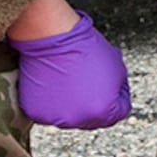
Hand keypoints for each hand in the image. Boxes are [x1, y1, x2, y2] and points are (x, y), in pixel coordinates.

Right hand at [10, 12, 131, 128]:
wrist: (52, 38)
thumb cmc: (83, 49)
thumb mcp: (117, 69)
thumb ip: (119, 91)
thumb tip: (115, 97)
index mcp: (102, 110)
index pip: (120, 112)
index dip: (119, 94)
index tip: (112, 84)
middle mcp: (78, 119)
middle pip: (95, 117)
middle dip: (96, 100)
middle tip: (89, 81)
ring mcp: (56, 118)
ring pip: (72, 116)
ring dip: (74, 103)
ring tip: (70, 80)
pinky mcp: (37, 113)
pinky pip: (51, 112)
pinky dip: (53, 102)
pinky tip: (56, 84)